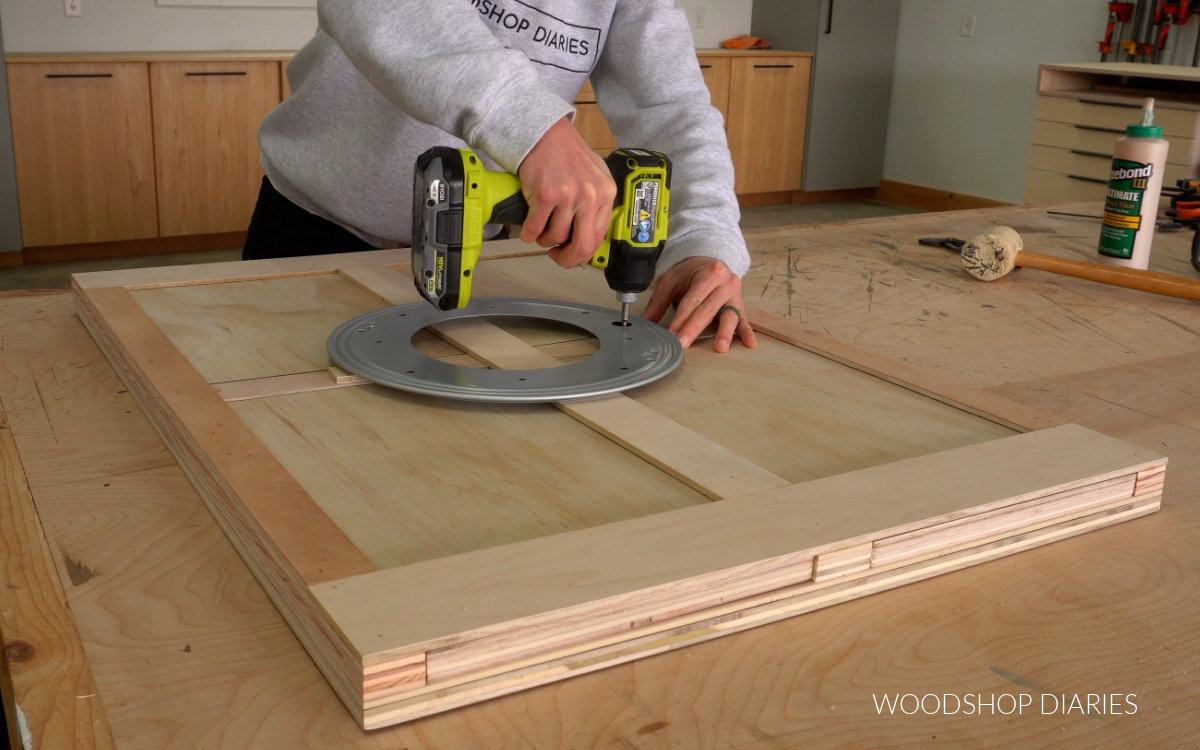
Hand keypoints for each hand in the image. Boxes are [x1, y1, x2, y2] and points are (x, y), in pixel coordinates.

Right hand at [517, 117, 616, 267]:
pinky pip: (535, 228)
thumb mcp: (595, 176)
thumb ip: (596, 203)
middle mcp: (591, 196)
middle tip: (556, 256)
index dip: (583, 252)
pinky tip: (527, 229)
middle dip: (567, 258)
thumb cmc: (567, 153)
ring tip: (540, 231)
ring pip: (555, 237)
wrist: (545, 132)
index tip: (572, 252)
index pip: (599, 237)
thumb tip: (588, 234)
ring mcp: (568, 196)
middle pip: (582, 246)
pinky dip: (528, 234)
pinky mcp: (546, 195)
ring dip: (544, 240)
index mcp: (606, 193)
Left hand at [642, 256, 756, 352]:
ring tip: (719, 348)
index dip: (680, 319)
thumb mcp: (671, 281)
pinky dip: (746, 332)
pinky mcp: (740, 305)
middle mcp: (725, 282)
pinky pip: (743, 320)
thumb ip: (658, 303)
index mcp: (708, 273)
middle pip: (708, 309)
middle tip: (684, 344)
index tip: (671, 335)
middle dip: (694, 328)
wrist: (710, 260)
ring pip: (729, 316)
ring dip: (725, 333)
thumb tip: (644, 323)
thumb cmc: (690, 272)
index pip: (692, 300)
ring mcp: (735, 294)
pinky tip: (750, 344)